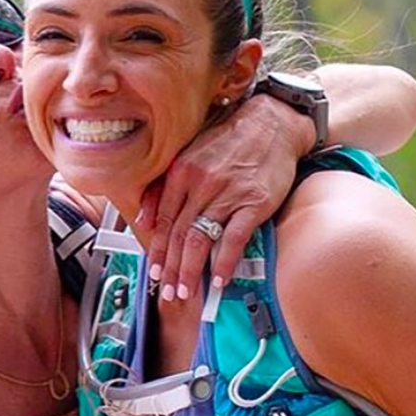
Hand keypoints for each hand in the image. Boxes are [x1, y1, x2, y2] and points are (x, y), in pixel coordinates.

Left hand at [136, 93, 313, 301]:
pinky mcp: (254, 202)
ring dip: (191, 270)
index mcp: (182, 172)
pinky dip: (225, 261)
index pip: (164, 219)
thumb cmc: (230, 140)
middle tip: (168, 292)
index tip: (154, 272)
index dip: (158, 250)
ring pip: (202, 240)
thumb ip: (164, 186)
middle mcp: (201, 183)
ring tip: (187, 291)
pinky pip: (235, 238)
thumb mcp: (189, 154)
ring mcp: (228, 194)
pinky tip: (219, 278)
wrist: (272, 123)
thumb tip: (143, 216)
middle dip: (171, 268)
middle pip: (180, 235)